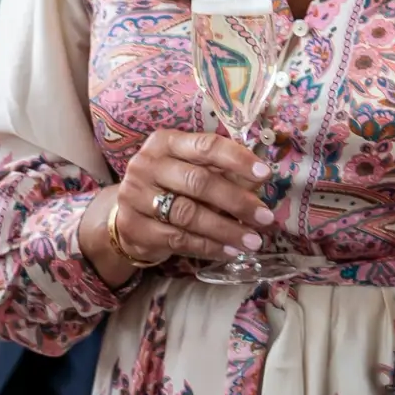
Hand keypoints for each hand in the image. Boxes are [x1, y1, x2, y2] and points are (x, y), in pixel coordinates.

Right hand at [91, 130, 268, 281]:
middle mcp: (146, 165)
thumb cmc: (169, 186)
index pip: (205, 146)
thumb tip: (259, 179)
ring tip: (253, 240)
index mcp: (164, 142)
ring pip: (188, 214)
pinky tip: (229, 251)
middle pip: (198, 182)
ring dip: (226, 229)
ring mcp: (136, 196)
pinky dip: (208, 246)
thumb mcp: (192, 170)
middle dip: (236, 201)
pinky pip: (178, 239)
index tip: (265, 174)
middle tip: (265, 216)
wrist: (128, 213)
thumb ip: (222, 172)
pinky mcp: (134, 227)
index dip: (237, 159)